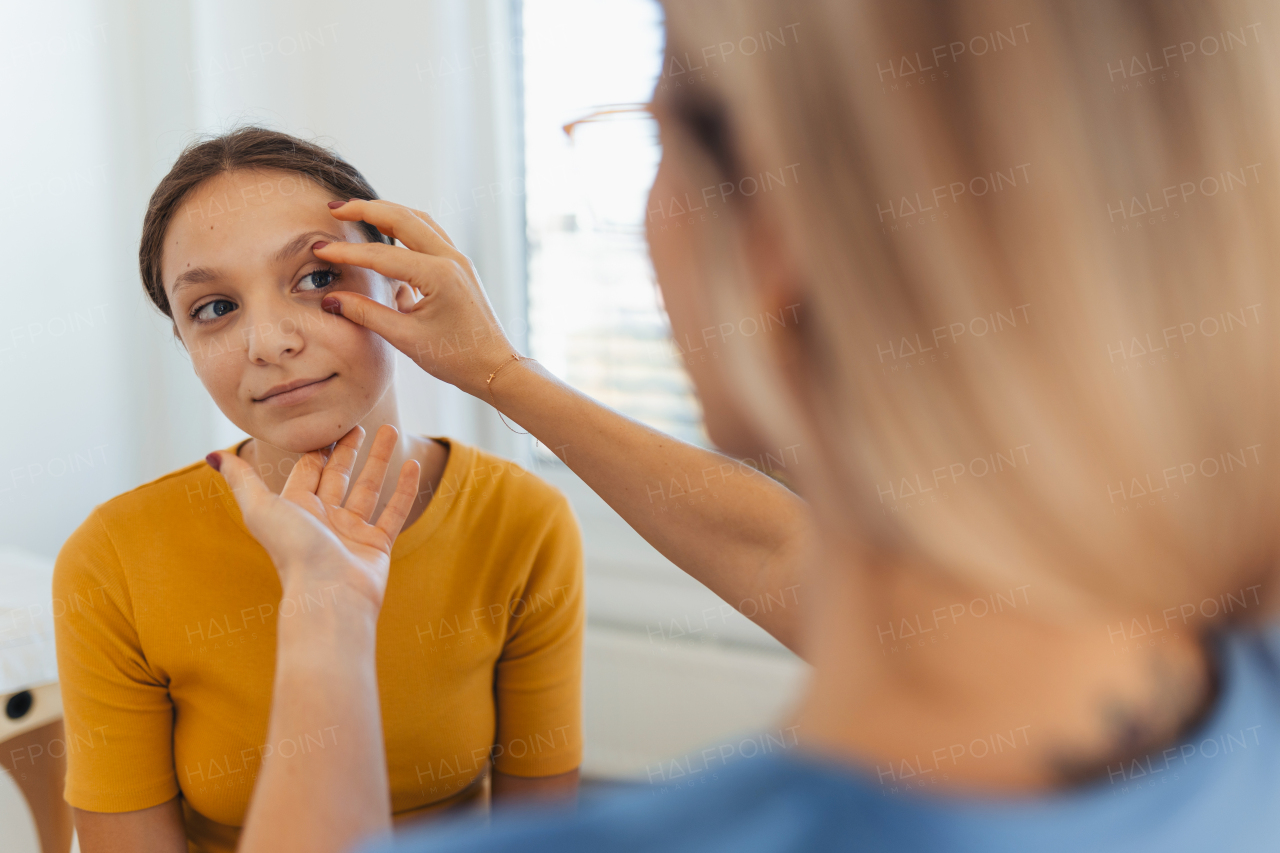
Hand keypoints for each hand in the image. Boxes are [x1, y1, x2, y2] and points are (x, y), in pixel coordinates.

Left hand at [208, 424, 419, 613]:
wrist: (329, 593)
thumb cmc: (293, 551)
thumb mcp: (260, 508)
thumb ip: (242, 480)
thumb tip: (214, 455)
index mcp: (296, 509)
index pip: (308, 470)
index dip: (318, 447)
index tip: (329, 422)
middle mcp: (323, 519)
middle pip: (338, 476)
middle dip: (348, 450)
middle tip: (359, 422)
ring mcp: (352, 532)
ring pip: (368, 488)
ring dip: (379, 460)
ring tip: (391, 431)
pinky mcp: (376, 544)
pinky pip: (394, 511)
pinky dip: (404, 489)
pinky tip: (413, 465)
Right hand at [314, 199, 518, 397]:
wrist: (495, 367)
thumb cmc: (456, 358)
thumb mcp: (406, 339)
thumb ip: (367, 314)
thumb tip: (331, 300)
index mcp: (438, 275)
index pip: (381, 256)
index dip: (346, 252)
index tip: (319, 250)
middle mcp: (451, 259)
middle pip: (402, 218)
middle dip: (366, 209)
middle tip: (334, 207)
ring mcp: (459, 259)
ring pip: (419, 220)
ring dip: (387, 212)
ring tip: (357, 211)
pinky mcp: (460, 266)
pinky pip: (430, 233)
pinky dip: (406, 225)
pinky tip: (387, 231)